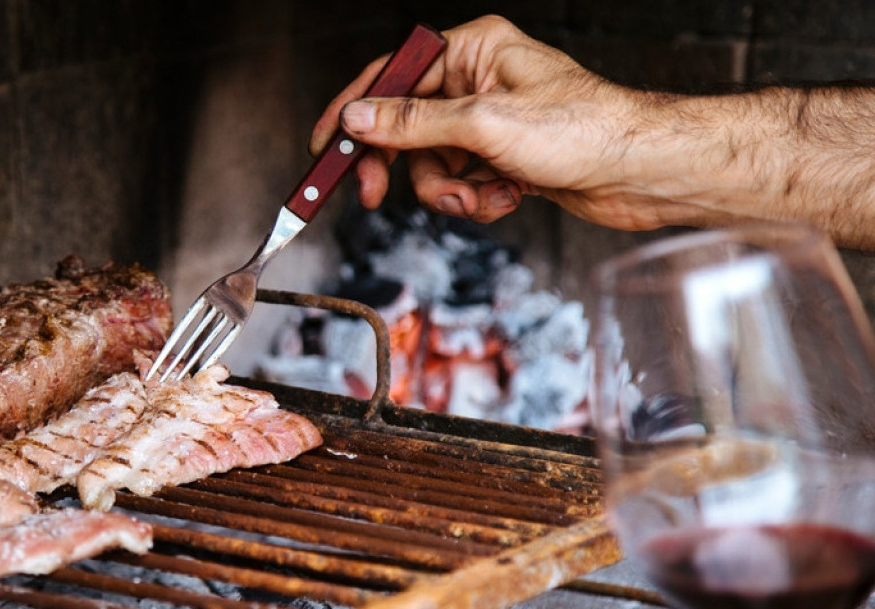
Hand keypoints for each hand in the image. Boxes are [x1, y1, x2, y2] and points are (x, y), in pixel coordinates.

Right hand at [311, 15, 678, 228]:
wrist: (641, 173)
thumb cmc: (584, 131)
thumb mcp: (484, 125)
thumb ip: (412, 124)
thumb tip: (359, 117)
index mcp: (473, 50)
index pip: (393, 76)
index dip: (354, 111)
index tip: (325, 147)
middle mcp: (479, 81)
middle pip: (405, 127)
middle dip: (403, 167)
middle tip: (376, 195)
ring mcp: (490, 122)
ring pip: (431, 164)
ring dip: (450, 190)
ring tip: (481, 196)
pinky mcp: (503, 158)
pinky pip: (461, 182)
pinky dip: (476, 199)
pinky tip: (506, 198)